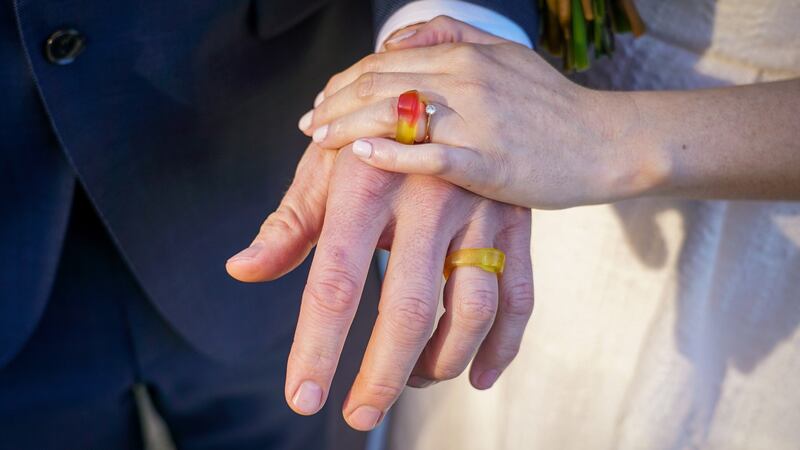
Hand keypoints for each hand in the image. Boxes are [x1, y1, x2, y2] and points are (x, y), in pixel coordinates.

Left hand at [227, 144, 532, 430]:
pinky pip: (520, 294)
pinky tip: (480, 375)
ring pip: (473, 307)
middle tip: (359, 414)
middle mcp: (426, 197)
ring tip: (413, 380)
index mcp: (366, 185)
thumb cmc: (370, 135)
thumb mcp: (324, 167)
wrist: (441, 92)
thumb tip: (242, 271)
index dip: (319, 346)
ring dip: (443, 361)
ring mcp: (478, 209)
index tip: (303, 396)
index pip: (336, 280)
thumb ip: (288, 224)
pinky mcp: (513, 220)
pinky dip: (504, 345)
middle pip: (409, 306)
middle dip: (383, 374)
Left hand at [301, 17, 665, 209]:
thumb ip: (452, 36)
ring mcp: (478, 121)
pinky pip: (430, 155)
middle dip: (334, 104)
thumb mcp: (506, 54)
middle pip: (380, 84)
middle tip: (308, 125)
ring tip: (319, 140)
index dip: (344, 81)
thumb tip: (399, 39)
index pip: (385, 61)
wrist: (605, 142)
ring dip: (347, 126)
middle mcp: (467, 80)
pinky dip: (391, 153)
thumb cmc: (551, 105)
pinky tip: (361, 154)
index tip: (322, 101)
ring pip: (396, 114)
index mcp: (467, 54)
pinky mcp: (489, 163)